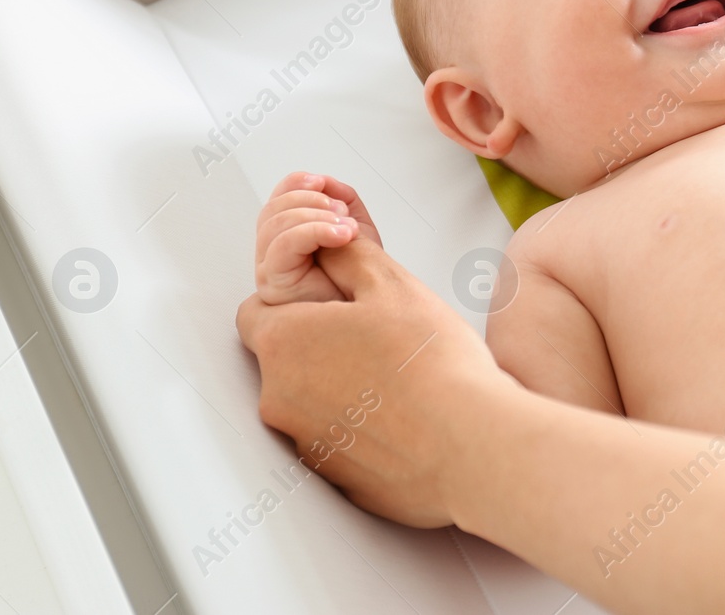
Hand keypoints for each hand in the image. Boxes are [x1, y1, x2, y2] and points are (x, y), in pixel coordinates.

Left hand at [236, 237, 514, 527]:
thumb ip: (348, 256)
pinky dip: (361, 427)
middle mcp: (279, 398)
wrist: (469, 447)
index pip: (254, 312)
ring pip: (310, 402)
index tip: (331, 304)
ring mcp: (304, 443)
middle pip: (283, 359)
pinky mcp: (333, 479)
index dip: (292, 302)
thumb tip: (329, 244)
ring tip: (400, 379)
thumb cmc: (434, 365)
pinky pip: (337, 440)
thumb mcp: (392, 286)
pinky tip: (407, 417)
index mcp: (284, 343)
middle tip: (377, 338)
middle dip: (319, 345)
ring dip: (341, 387)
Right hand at [255, 172, 383, 303]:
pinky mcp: (274, 283)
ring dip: (315, 216)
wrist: (367, 314)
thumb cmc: (359, 280)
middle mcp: (273, 251)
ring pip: (275, 224)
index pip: (278, 198)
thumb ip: (342, 200)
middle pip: (273, 209)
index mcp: (288, 234)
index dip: (297, 184)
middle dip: (310, 200)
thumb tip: (326, 182)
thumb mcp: (355, 228)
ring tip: (345, 227)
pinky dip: (314, 232)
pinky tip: (340, 236)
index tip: (321, 182)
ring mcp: (270, 268)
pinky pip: (283, 246)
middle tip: (340, 211)